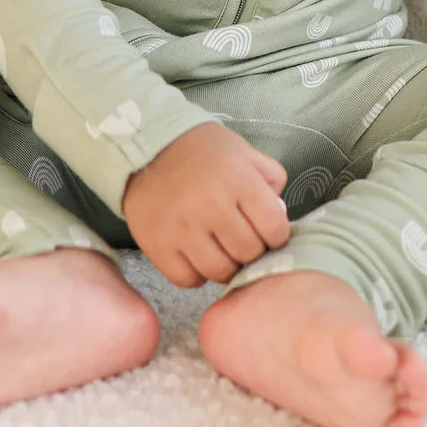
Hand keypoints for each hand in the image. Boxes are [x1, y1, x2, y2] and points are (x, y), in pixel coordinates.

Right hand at [121, 121, 291, 286]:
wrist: (146, 147)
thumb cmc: (201, 149)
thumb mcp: (243, 151)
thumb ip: (270, 178)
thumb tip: (279, 215)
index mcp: (239, 180)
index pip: (275, 228)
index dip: (277, 235)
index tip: (268, 232)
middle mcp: (212, 206)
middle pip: (249, 253)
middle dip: (252, 251)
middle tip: (244, 241)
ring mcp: (183, 229)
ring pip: (220, 271)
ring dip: (227, 265)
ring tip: (222, 250)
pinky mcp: (157, 245)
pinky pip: (188, 280)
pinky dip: (196, 274)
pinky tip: (197, 255)